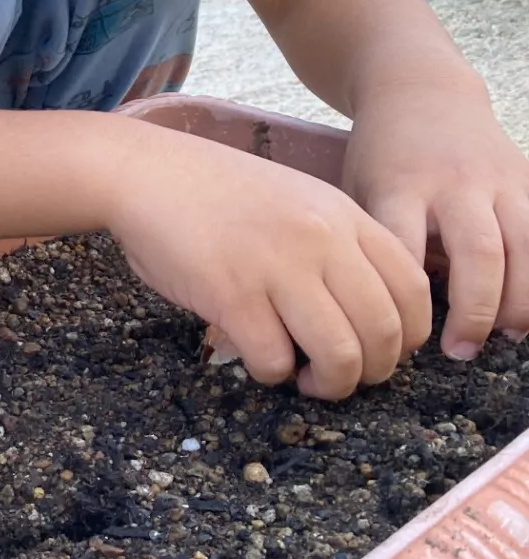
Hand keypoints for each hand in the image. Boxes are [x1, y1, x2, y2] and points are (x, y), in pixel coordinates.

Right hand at [107, 129, 431, 399]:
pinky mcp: (231, 296)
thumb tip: (358, 313)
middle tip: (341, 375)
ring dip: (329, 384)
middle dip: (371, 372)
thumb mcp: (295, 200)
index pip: (414, 290)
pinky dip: (271, 373)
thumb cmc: (213, 192)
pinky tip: (255, 357)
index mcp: (343, 216)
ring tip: (305, 379)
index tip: (381, 349)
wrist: (144, 174)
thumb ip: (333, 244)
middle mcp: (322, 241)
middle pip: (385, 332)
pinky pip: (274, 359)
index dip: (408, 336)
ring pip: (341, 355)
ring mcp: (277, 268)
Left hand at [345, 87, 528, 357]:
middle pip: (478, 254)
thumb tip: (382, 311)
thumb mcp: (356, 190)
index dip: (407, 297)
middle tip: (460, 350)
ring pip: (525, 246)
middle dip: (475, 310)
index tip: (402, 335)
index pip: (406, 249)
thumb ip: (372, 243)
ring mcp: (499, 179)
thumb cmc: (380, 158)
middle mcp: (455, 183)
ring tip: (507, 336)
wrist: (421, 92)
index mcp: (400, 187)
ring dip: (521, 301)